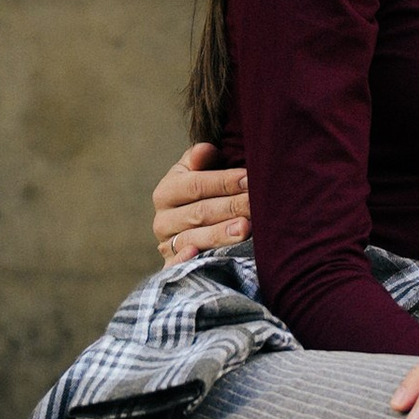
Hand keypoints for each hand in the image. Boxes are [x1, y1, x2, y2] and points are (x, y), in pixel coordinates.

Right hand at [154, 142, 250, 265]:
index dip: (224, 181)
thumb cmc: (204, 195)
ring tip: (246, 228)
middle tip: (256, 204)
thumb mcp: (199, 173)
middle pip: (200, 213)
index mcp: (166, 192)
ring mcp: (167, 246)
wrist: (191, 229)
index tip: (250, 179)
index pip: (196, 185)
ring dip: (221, 233)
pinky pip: (179, 267)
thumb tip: (205, 150)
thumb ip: (202, 160)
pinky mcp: (172, 269)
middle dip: (231, 207)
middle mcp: (162, 220)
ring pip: (194, 238)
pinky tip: (200, 255)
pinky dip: (187, 261)